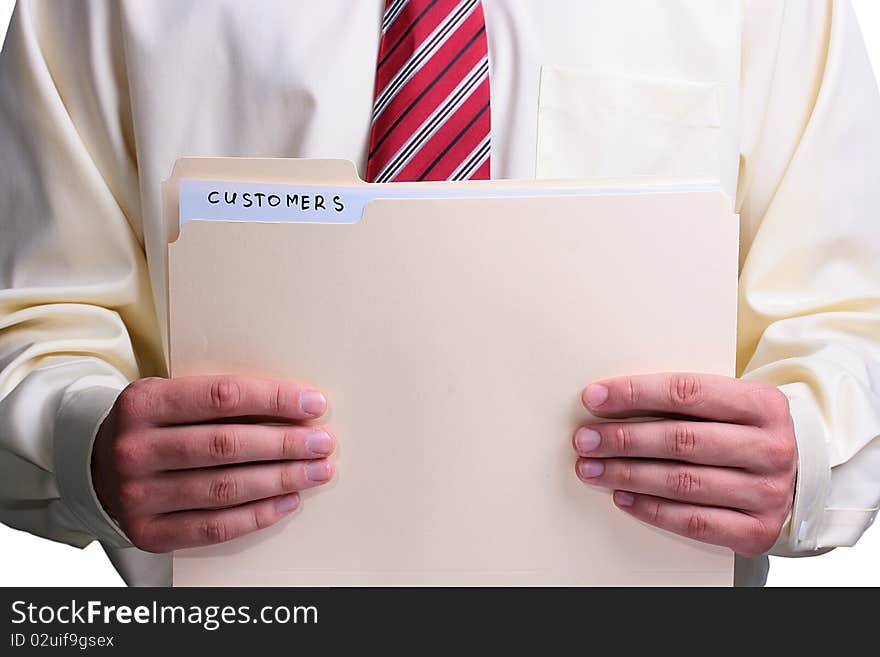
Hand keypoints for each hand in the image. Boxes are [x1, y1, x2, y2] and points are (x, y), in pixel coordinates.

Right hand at [92, 375, 334, 551]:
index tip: (313, 404)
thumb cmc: (155, 427)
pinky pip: (214, 527)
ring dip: (281, 480)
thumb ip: (221, 400)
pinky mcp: (147, 532)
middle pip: (226, 445)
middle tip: (323, 443)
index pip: (222, 397)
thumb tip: (296, 408)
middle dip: (285, 444)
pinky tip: (288, 502)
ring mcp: (137, 494)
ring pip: (224, 488)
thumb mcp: (172, 397)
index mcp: (144, 402)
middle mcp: (135, 449)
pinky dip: (258, 515)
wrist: (98, 467)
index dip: (273, 399)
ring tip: (316, 472)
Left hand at [573, 373, 796, 556]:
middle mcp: (770, 448)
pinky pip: (694, 521)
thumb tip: (611, 400)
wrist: (799, 479)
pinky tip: (622, 498)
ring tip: (592, 469)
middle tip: (584, 439)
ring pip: (682, 482)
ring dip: (627, 475)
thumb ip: (684, 400)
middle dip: (623, 438)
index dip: (636, 393)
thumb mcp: (731, 404)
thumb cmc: (746, 433)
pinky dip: (652, 509)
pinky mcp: (757, 530)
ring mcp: (767, 492)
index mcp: (762, 404)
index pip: (687, 392)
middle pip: (681, 439)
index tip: (594, 397)